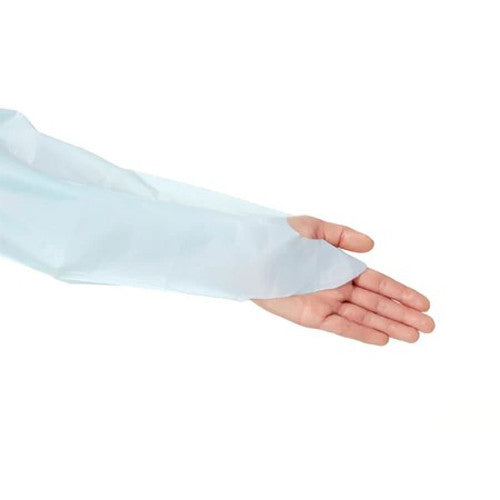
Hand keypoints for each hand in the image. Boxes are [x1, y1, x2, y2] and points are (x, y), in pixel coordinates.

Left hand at [253, 216, 433, 344]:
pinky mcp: (311, 316)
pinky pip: (341, 326)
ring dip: (389, 326)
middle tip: (429, 326)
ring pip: (364, 317)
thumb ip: (342, 236)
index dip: (401, 293)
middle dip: (403, 314)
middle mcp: (337, 287)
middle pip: (376, 303)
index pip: (377, 283)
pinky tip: (383, 338)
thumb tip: (372, 245)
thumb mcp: (313, 228)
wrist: (250, 256)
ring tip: (415, 335)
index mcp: (339, 267)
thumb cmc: (277, 238)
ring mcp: (326, 303)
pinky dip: (362, 332)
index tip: (423, 303)